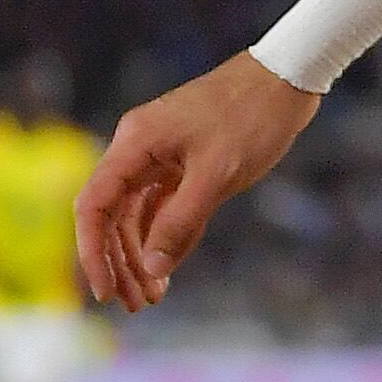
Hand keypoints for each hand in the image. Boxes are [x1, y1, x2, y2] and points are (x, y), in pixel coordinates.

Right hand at [73, 52, 321, 311]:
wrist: (289, 76)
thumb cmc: (252, 117)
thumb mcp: (217, 175)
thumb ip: (181, 223)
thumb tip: (151, 269)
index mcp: (135, 144)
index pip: (93, 206)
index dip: (92, 252)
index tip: (106, 292)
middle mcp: (139, 149)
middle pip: (113, 216)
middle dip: (121, 263)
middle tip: (137, 305)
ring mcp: (160, 155)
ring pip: (137, 215)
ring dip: (142, 255)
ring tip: (152, 296)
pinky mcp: (183, 161)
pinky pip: (162, 206)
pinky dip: (164, 236)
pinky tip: (168, 268)